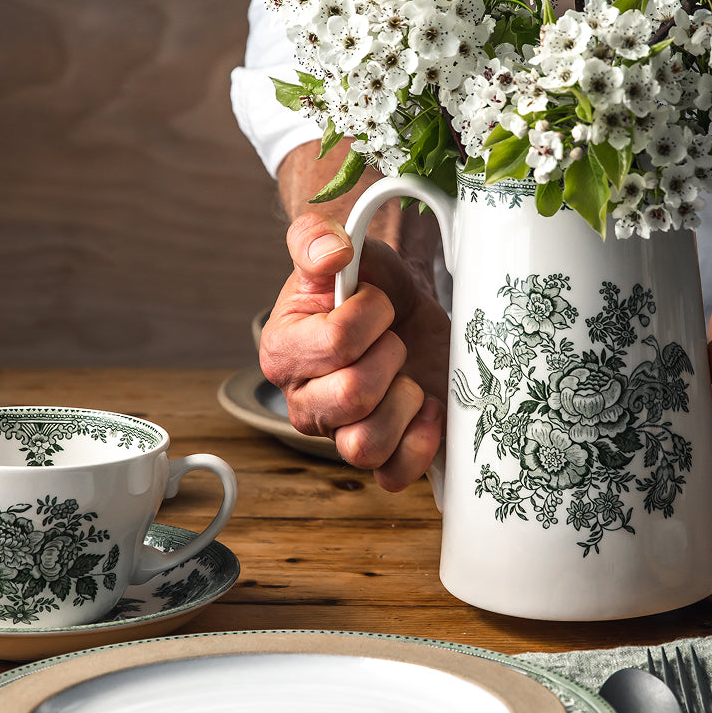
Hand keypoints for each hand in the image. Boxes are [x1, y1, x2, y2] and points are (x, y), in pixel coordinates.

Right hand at [260, 213, 449, 490]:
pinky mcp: (382, 453)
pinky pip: (392, 475)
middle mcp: (304, 401)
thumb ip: (317, 236)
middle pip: (352, 396)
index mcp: (283, 351)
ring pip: (365, 445)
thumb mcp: (341, 246)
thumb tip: (331, 252)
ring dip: (403, 402)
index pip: (336, 343)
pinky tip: (428, 407)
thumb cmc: (367, 282)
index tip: (379, 302)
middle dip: (390, 356)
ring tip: (407, 375)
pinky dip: (418, 445)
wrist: (403, 306)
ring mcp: (340, 433)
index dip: (372, 316)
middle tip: (395, 339)